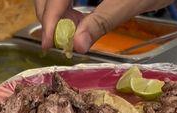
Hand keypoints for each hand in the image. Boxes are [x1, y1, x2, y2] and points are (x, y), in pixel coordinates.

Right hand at [34, 0, 173, 51]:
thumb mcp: (128, 3)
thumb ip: (101, 22)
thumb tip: (77, 45)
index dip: (49, 19)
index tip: (49, 44)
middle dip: (49, 16)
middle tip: (57, 41)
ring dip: (57, 11)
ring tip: (69, 31)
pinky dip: (67, 5)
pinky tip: (76, 18)